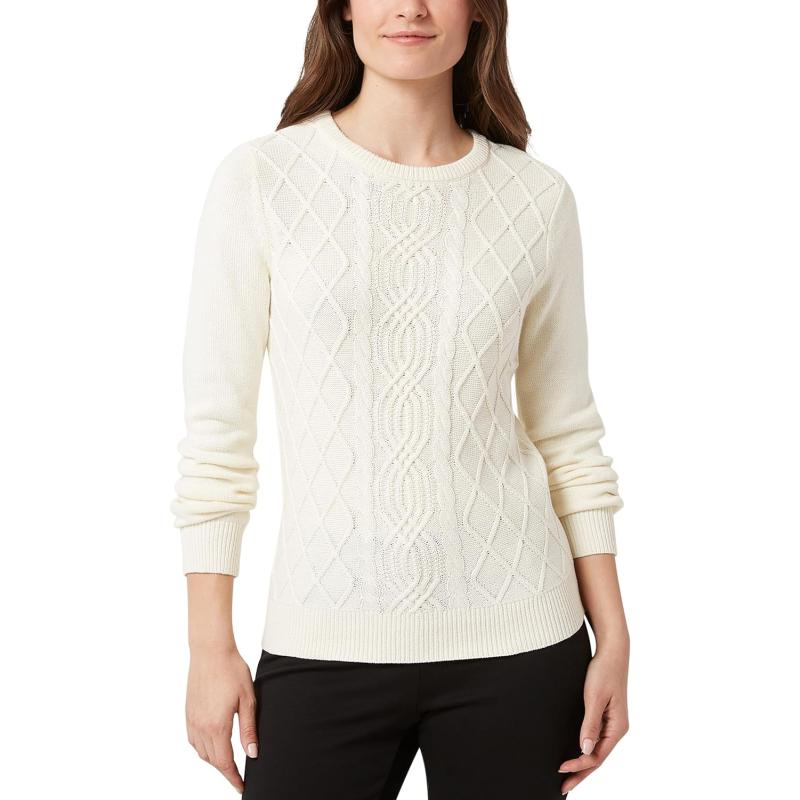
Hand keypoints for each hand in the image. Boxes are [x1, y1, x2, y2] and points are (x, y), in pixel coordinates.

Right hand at [185, 644, 258, 793]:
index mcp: (216, 726)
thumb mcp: (247, 700)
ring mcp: (192, 720)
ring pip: (201, 752)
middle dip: (225, 770)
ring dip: (214, 760)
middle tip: (239, 776)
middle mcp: (200, 727)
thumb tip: (252, 754)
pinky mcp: (188, 712)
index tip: (242, 787)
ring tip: (228, 761)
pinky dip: (203, 748)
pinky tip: (213, 744)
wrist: (211, 650)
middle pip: (212, 760)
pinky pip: (193, 740)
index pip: (224, 762)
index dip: (233, 778)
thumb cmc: (232, 670)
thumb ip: (249, 729)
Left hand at [558, 636, 629, 794]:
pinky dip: (585, 750)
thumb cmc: (604, 671)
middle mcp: (616, 729)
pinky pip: (596, 739)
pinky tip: (576, 753)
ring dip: (583, 764)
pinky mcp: (606, 716)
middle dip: (581, 774)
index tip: (561, 769)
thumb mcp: (594, 697)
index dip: (579, 765)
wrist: (612, 652)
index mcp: (617, 728)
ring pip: (597, 751)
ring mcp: (612, 723)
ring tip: (568, 777)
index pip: (597, 756)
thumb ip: (590, 724)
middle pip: (598, 758)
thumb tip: (584, 750)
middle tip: (563, 788)